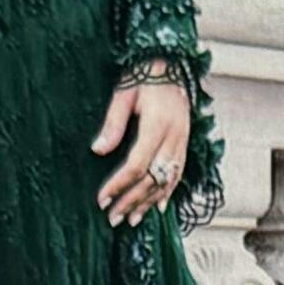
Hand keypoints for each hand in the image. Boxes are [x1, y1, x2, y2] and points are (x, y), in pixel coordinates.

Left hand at [92, 71, 194, 224]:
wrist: (171, 64)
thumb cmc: (144, 76)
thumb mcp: (123, 95)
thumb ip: (112, 124)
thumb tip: (98, 150)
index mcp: (158, 125)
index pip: (136, 165)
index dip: (118, 185)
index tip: (102, 199)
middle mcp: (174, 137)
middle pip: (152, 179)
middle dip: (131, 201)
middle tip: (112, 218)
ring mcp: (182, 142)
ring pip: (166, 181)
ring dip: (147, 203)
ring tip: (131, 220)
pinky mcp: (184, 143)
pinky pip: (178, 174)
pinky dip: (167, 193)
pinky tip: (158, 208)